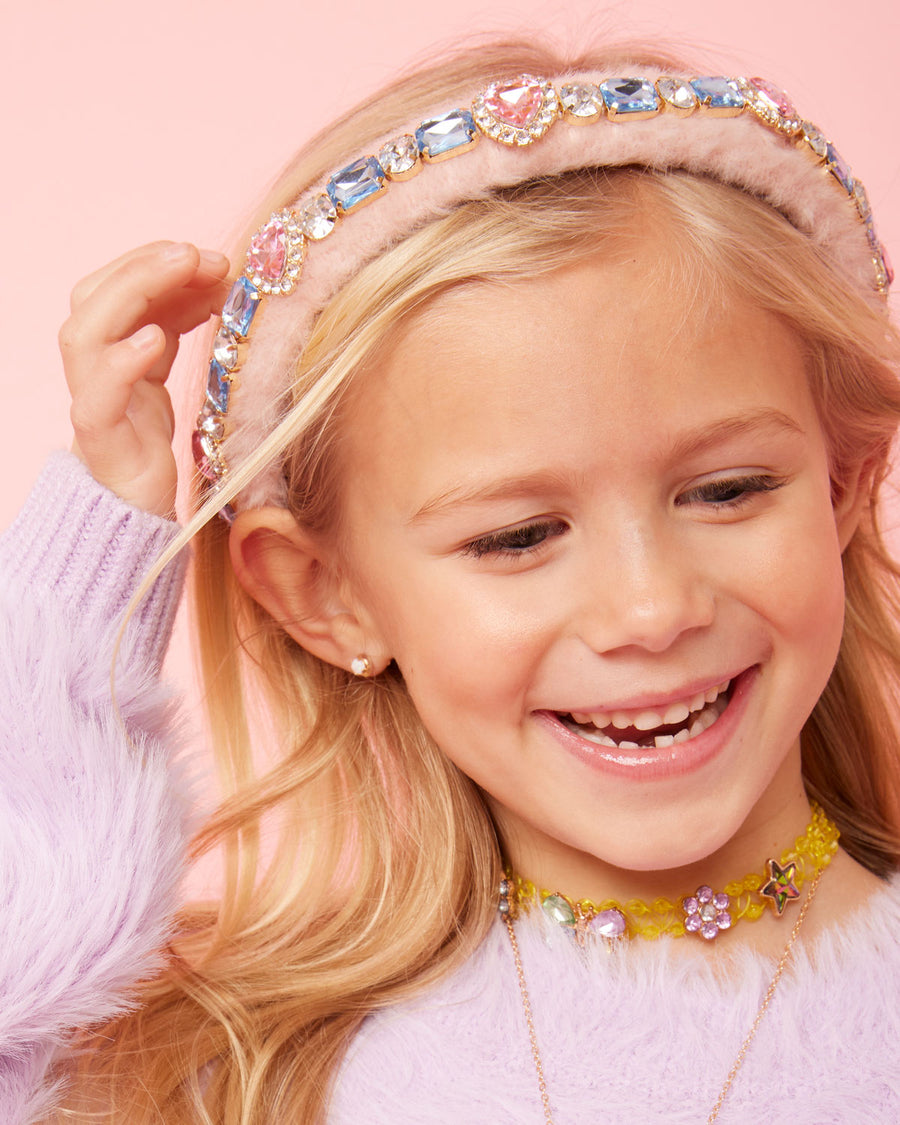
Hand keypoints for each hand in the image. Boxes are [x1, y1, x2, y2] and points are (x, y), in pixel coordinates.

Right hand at [60, 241, 230, 517]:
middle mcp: (95, 373)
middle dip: (144, 266)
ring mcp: (93, 405)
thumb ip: (185, 332)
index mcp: (114, 355)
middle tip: (197, 252)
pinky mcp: (102, 442)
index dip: (157, 265)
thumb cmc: (161, 449)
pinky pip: (97, 396)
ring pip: (83, 335)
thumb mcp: (178, 377)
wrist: (140, 521)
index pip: (118, 290)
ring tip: (180, 269)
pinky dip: (120, 362)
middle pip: (93, 299)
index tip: (211, 257)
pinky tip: (152, 339)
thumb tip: (224, 278)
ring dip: (132, 292)